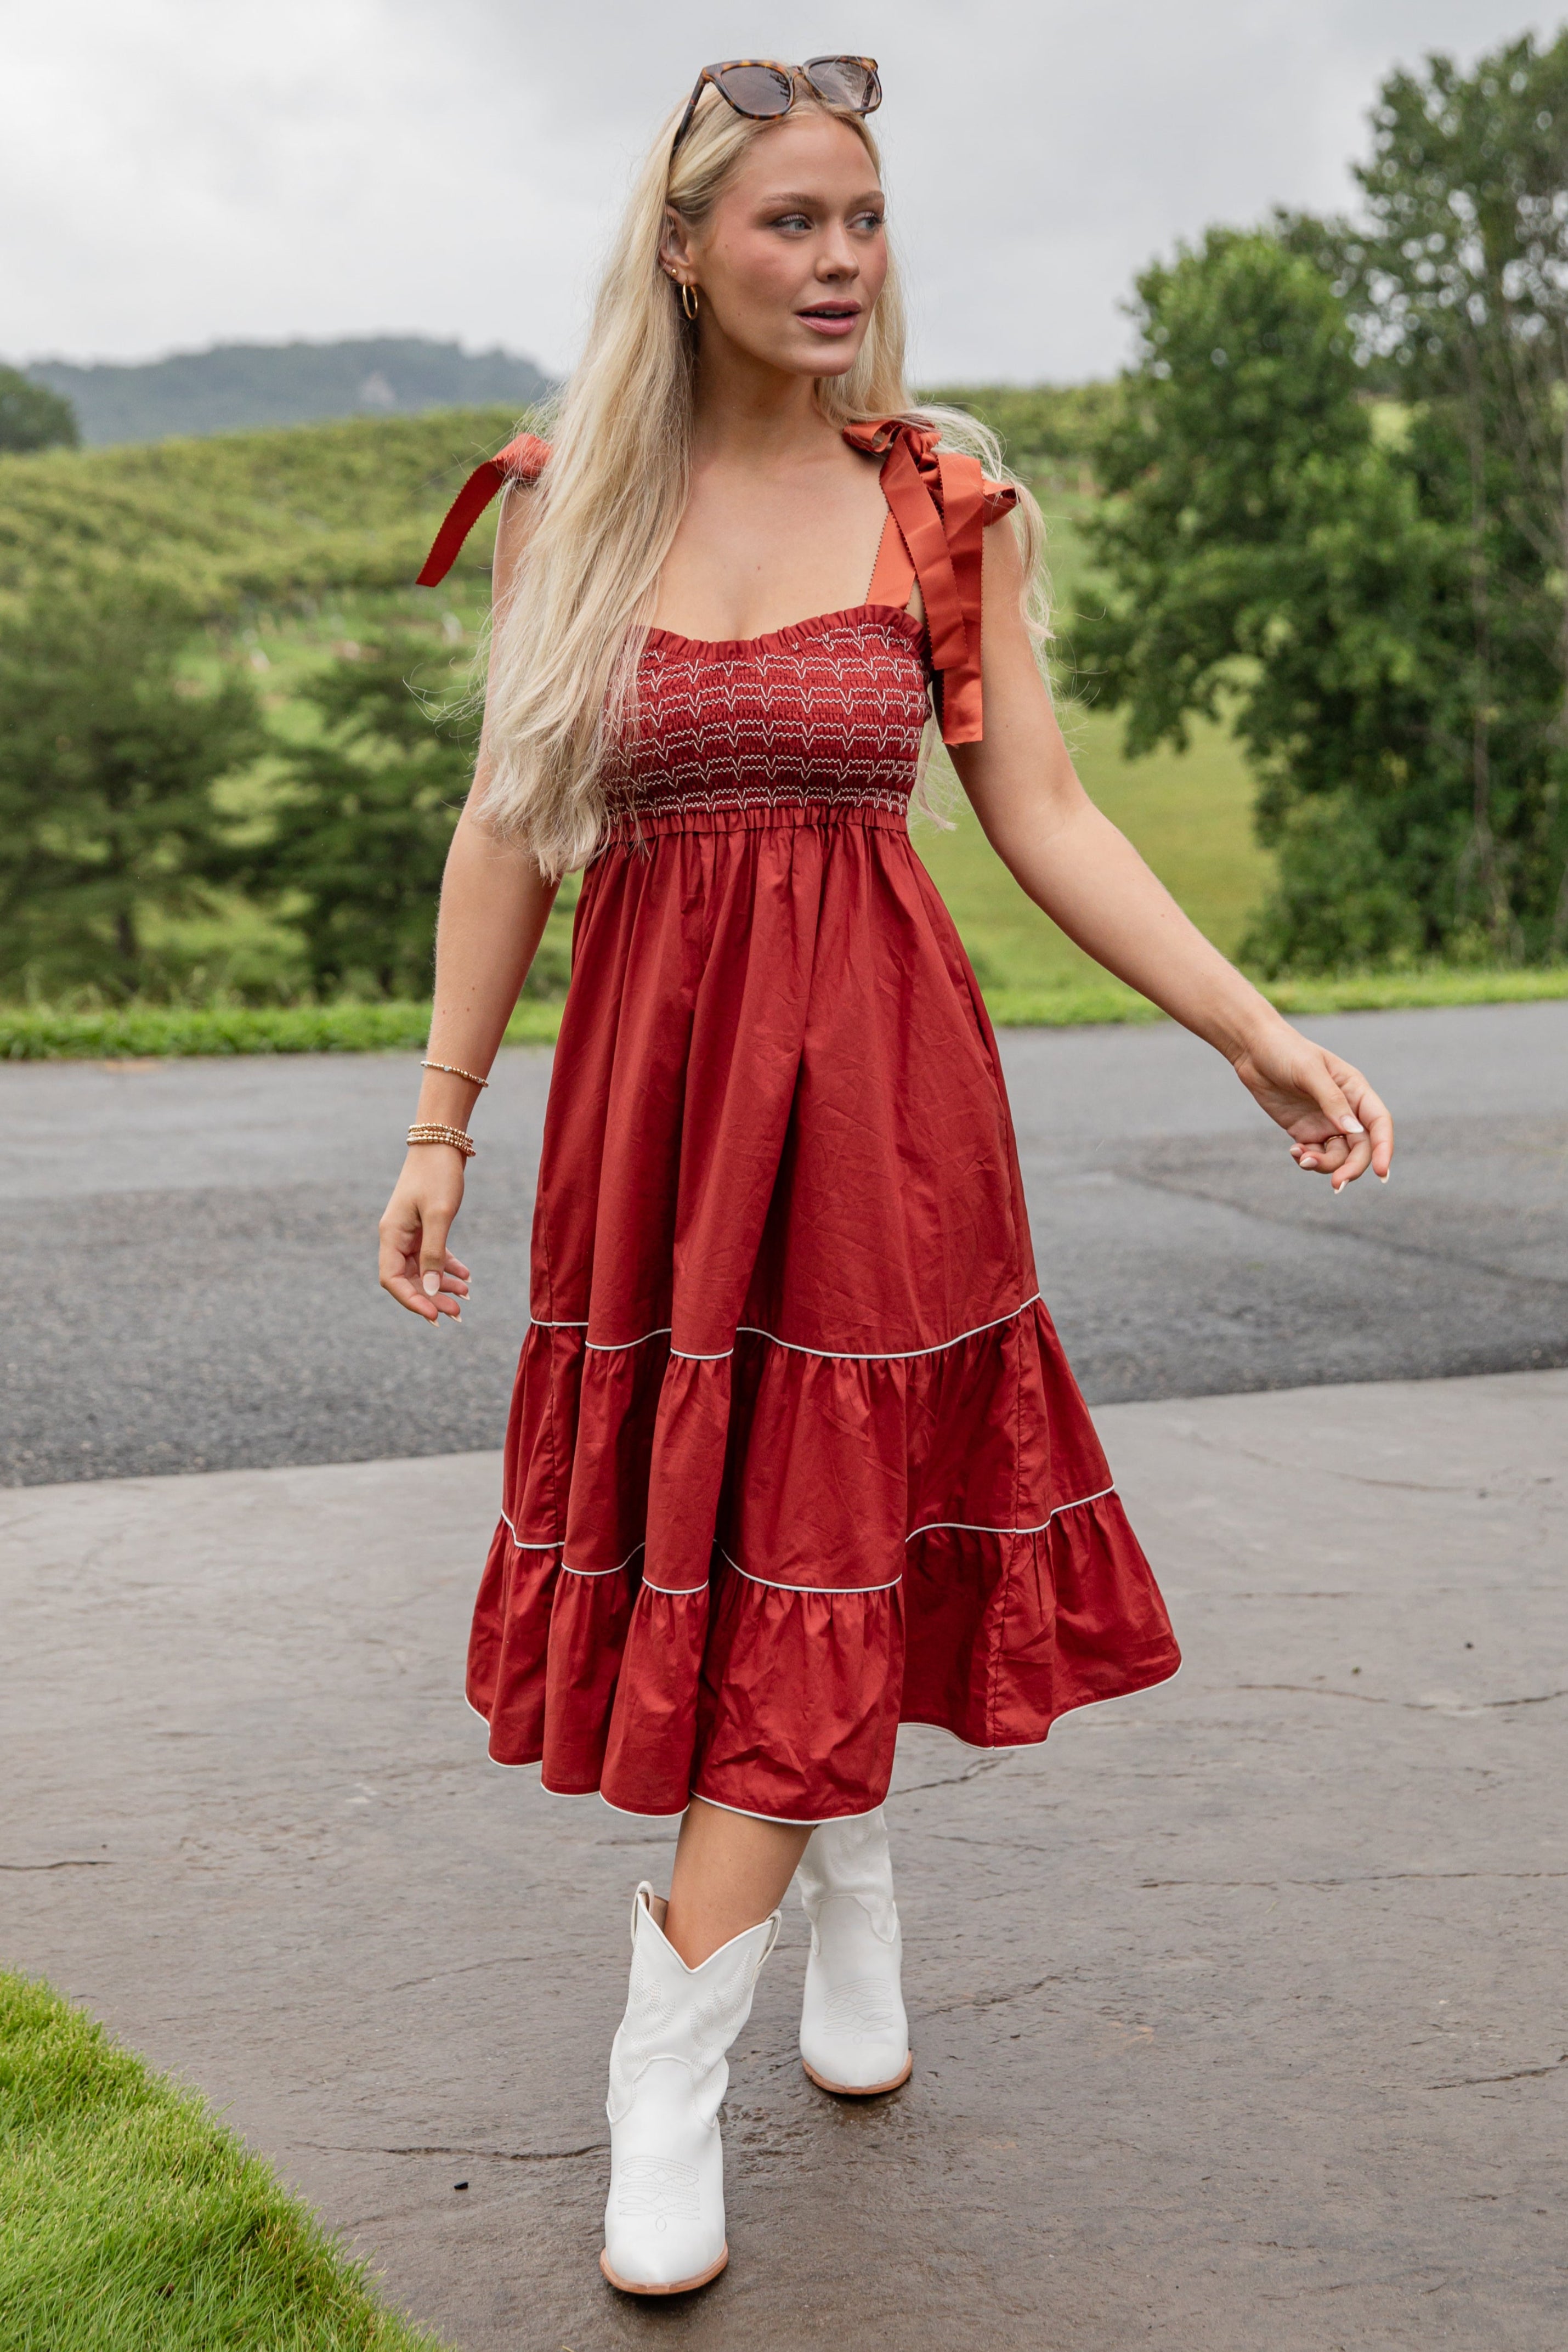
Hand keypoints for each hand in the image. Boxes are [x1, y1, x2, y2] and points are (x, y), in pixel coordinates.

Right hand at [378, 1147, 471, 1321]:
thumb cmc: (438, 1175)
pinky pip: (433, 1255)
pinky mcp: (423, 1226)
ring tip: (466, 1297)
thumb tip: (431, 1290)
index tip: (435, 1315)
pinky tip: (466, 1278)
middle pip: (408, 1278)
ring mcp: (409, 1232)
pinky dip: (448, 1268)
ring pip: (422, 1269)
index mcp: (391, 1235)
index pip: (392, 1279)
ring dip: (442, 1286)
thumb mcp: (439, 1215)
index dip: (412, 1300)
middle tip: (457, 1313)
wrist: (442, 1142)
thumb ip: (434, 1254)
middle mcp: (396, 1236)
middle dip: (432, 1297)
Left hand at [1232, 1020, 1393, 1190]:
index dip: (1385, 1148)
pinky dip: (1308, 1160)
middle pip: (1361, 1148)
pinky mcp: (1305, 1131)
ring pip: (1338, 1156)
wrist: (1253, 1050)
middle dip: (1352, 1168)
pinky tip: (1294, 1152)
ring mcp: (1325, 1122)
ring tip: (1302, 1158)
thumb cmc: (1286, 1051)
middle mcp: (1346, 1110)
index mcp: (1356, 1091)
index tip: (1381, 1172)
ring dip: (1326, 1166)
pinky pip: (1315, 1155)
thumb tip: (1353, 1130)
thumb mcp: (1309, 1072)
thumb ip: (1331, 1101)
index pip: (1379, 1124)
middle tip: (1337, 1185)